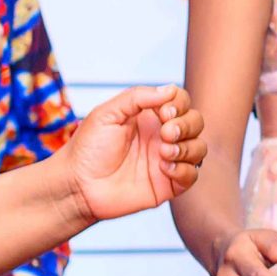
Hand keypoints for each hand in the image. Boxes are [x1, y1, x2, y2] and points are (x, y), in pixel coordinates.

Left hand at [60, 85, 207, 224]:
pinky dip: (184, 169)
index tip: (164, 112)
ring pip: (199, 148)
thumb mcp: (107, 113)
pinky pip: (193, 174)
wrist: (78, 185)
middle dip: (186, 125)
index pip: (181, 101)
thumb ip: (137, 97)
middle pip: (196, 122)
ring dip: (187, 148)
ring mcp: (167, 160)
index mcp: (150, 117)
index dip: (180, 104)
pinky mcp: (169, 184)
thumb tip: (169, 90)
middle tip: (165, 134)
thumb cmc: (87, 149)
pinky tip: (164, 169)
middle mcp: (162, 136)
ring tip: (164, 153)